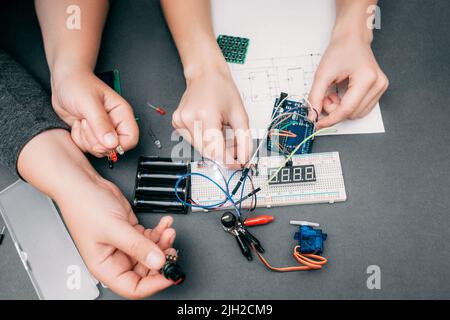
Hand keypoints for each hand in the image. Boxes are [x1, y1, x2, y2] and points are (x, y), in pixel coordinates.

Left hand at [51, 68, 138, 156]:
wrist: (64, 82)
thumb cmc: (78, 84)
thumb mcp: (89, 102)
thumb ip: (101, 124)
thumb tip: (112, 143)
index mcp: (122, 114)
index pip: (131, 139)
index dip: (117, 145)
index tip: (101, 139)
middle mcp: (115, 124)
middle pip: (114, 148)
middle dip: (95, 140)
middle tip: (87, 123)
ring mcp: (102, 131)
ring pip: (100, 150)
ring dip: (85, 139)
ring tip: (82, 121)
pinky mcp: (91, 135)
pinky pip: (87, 148)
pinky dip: (78, 140)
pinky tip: (78, 125)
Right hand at [57, 176, 176, 298]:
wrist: (83, 184)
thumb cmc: (84, 206)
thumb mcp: (114, 228)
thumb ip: (138, 246)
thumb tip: (158, 261)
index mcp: (106, 266)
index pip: (133, 287)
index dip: (154, 284)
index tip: (169, 273)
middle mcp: (116, 258)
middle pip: (146, 270)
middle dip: (162, 259)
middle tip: (172, 249)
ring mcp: (125, 244)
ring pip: (151, 252)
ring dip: (163, 242)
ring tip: (168, 230)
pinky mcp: (131, 231)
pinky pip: (151, 237)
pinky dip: (160, 232)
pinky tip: (164, 223)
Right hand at [172, 70, 251, 167]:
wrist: (205, 74)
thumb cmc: (221, 89)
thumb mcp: (240, 113)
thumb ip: (244, 139)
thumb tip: (244, 158)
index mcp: (206, 115)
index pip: (215, 150)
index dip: (228, 160)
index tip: (237, 163)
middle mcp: (190, 119)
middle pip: (207, 151)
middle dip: (223, 154)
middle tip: (234, 147)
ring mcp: (181, 121)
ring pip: (200, 148)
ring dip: (213, 147)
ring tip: (221, 132)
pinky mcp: (176, 123)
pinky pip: (193, 141)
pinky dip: (204, 140)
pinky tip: (209, 127)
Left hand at [309, 35, 388, 128]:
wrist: (352, 38)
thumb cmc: (341, 49)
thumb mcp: (322, 73)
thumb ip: (315, 96)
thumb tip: (312, 115)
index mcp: (367, 78)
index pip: (347, 109)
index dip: (331, 118)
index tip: (318, 123)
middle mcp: (378, 84)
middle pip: (352, 113)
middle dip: (335, 110)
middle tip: (326, 96)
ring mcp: (380, 87)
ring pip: (357, 113)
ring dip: (342, 109)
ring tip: (334, 93)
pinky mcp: (378, 89)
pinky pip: (361, 108)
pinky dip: (348, 106)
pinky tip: (342, 94)